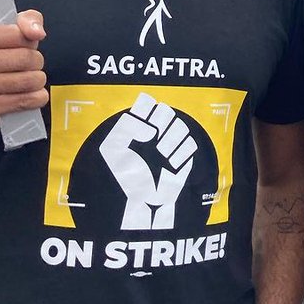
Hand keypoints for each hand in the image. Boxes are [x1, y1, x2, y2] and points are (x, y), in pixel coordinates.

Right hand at [0, 10, 48, 128]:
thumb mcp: (1, 33)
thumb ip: (27, 20)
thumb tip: (37, 31)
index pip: (17, 34)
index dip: (29, 40)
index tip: (24, 45)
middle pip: (26, 58)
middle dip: (35, 61)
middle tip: (27, 64)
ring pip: (30, 80)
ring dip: (37, 79)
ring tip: (28, 79)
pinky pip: (29, 100)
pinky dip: (37, 97)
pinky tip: (29, 94)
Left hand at [99, 93, 196, 230]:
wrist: (139, 200)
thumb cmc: (124, 174)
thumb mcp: (113, 148)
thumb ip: (127, 129)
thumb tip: (151, 131)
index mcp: (138, 124)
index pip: (147, 103)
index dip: (146, 108)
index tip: (142, 122)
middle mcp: (155, 130)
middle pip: (166, 111)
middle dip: (161, 123)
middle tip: (154, 140)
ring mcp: (170, 142)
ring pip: (180, 126)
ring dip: (171, 140)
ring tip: (162, 155)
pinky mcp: (183, 156)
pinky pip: (190, 144)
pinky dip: (181, 153)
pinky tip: (170, 164)